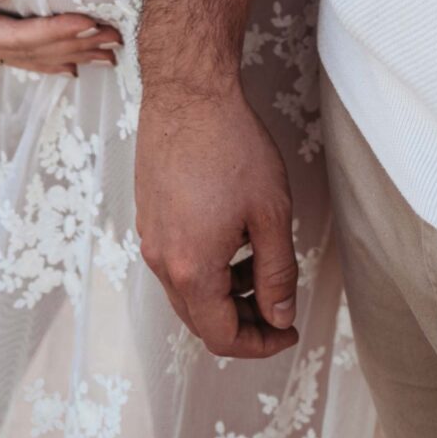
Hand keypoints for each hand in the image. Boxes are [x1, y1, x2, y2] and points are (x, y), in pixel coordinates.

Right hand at [0, 0, 120, 76]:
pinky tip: (69, 60)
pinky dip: (46, 54)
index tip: (92, 22)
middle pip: (29, 53)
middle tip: (115, 40)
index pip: (17, 39)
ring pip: (26, 55)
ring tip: (106, 53)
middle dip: (74, 47)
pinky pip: (15, 48)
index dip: (57, 34)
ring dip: (68, 54)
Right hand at [136, 78, 299, 358]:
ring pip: (187, 290)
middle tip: (278, 308)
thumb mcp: (271, 214)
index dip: (260, 344)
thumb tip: (279, 317)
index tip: (287, 330)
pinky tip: (233, 237)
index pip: (222, 336)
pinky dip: (206, 267)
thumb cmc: (232, 146)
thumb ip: (276, 274)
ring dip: (224, 293)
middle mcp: (162, 260)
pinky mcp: (149, 214)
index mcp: (192, 269)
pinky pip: (176, 260)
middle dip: (242, 322)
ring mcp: (150, 236)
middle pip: (200, 319)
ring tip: (260, 265)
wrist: (188, 93)